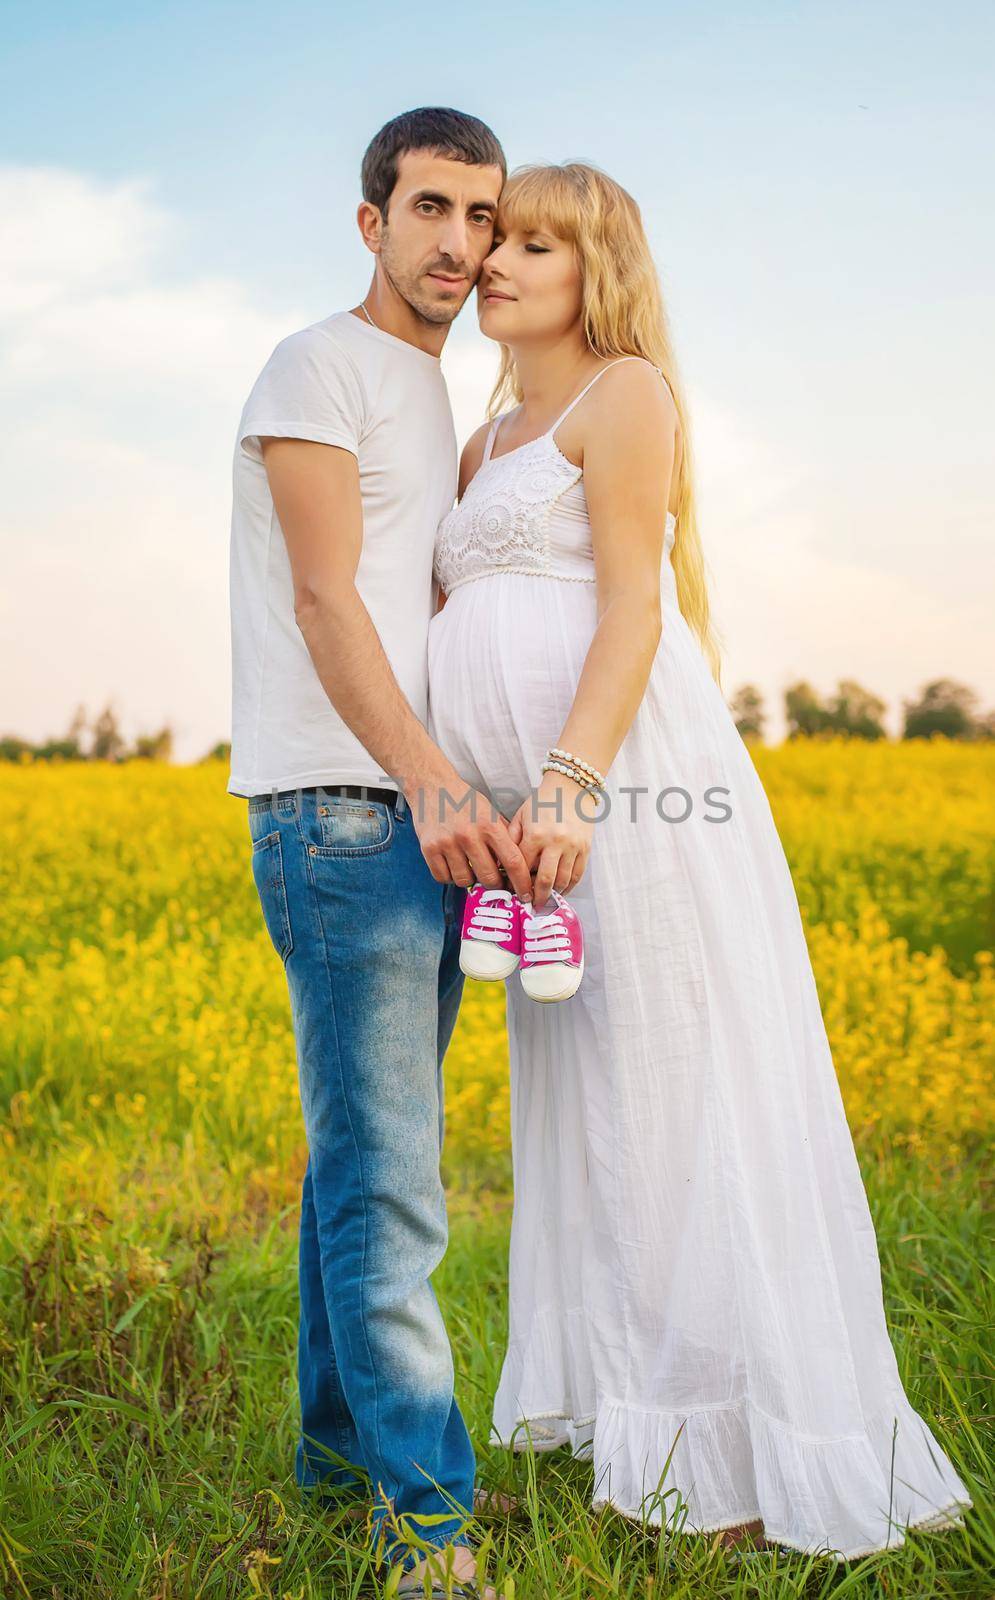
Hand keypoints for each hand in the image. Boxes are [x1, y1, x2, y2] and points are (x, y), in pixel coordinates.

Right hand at [413, 778, 532, 902]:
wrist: (433, 786)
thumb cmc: (464, 800)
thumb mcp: (491, 812)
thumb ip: (504, 836)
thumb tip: (518, 865)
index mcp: (489, 825)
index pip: (512, 861)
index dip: (521, 882)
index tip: (525, 894)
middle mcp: (468, 834)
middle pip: (489, 878)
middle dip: (495, 884)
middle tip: (494, 880)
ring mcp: (447, 843)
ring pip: (465, 881)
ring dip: (470, 879)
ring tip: (469, 866)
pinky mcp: (429, 848)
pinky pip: (443, 878)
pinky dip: (450, 876)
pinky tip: (453, 864)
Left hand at [509, 772, 594, 910]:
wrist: (572, 787)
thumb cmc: (543, 801)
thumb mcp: (521, 815)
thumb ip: (512, 838)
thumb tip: (503, 863)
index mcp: (535, 834)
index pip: (523, 867)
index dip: (516, 882)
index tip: (513, 892)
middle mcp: (555, 842)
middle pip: (544, 880)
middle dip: (536, 896)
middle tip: (530, 905)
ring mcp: (573, 846)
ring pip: (562, 880)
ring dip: (553, 894)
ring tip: (544, 899)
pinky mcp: (585, 848)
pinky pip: (578, 875)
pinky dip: (569, 887)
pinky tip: (560, 891)